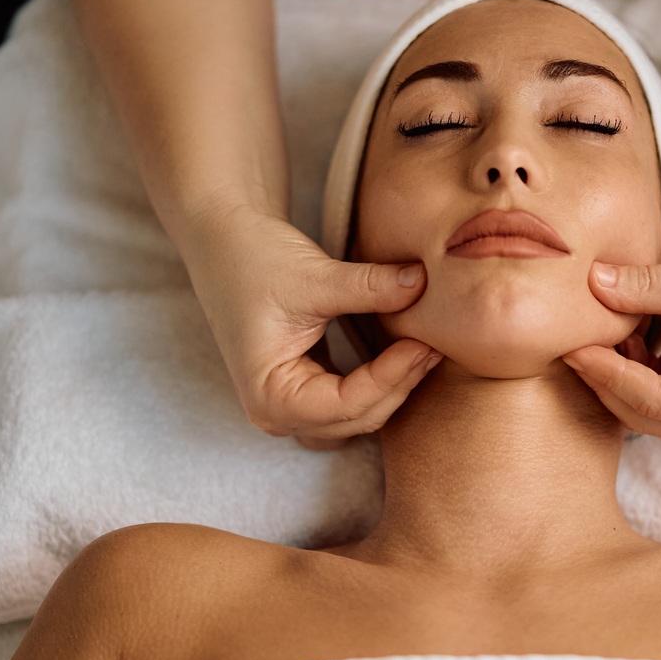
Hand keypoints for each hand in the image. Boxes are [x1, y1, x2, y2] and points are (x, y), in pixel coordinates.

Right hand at [180, 202, 436, 442]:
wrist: (224, 240)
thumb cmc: (253, 258)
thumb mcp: (314, 276)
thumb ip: (370, 286)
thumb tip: (423, 284)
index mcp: (270, 396)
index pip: (347, 405)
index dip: (392, 377)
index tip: (424, 343)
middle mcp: (277, 412)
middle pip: (356, 418)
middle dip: (399, 385)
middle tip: (436, 344)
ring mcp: (289, 405)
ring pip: (359, 417)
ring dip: (392, 390)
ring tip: (424, 349)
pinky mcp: (304, 388)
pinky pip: (353, 403)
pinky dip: (380, 384)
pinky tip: (406, 352)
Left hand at [563, 215, 660, 439]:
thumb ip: (648, 288)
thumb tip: (592, 282)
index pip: (653, 401)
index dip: (608, 375)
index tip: (572, 346)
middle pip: (645, 413)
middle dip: (606, 381)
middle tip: (568, 342)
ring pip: (646, 402)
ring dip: (618, 372)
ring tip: (591, 332)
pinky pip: (657, 383)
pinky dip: (634, 362)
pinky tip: (618, 331)